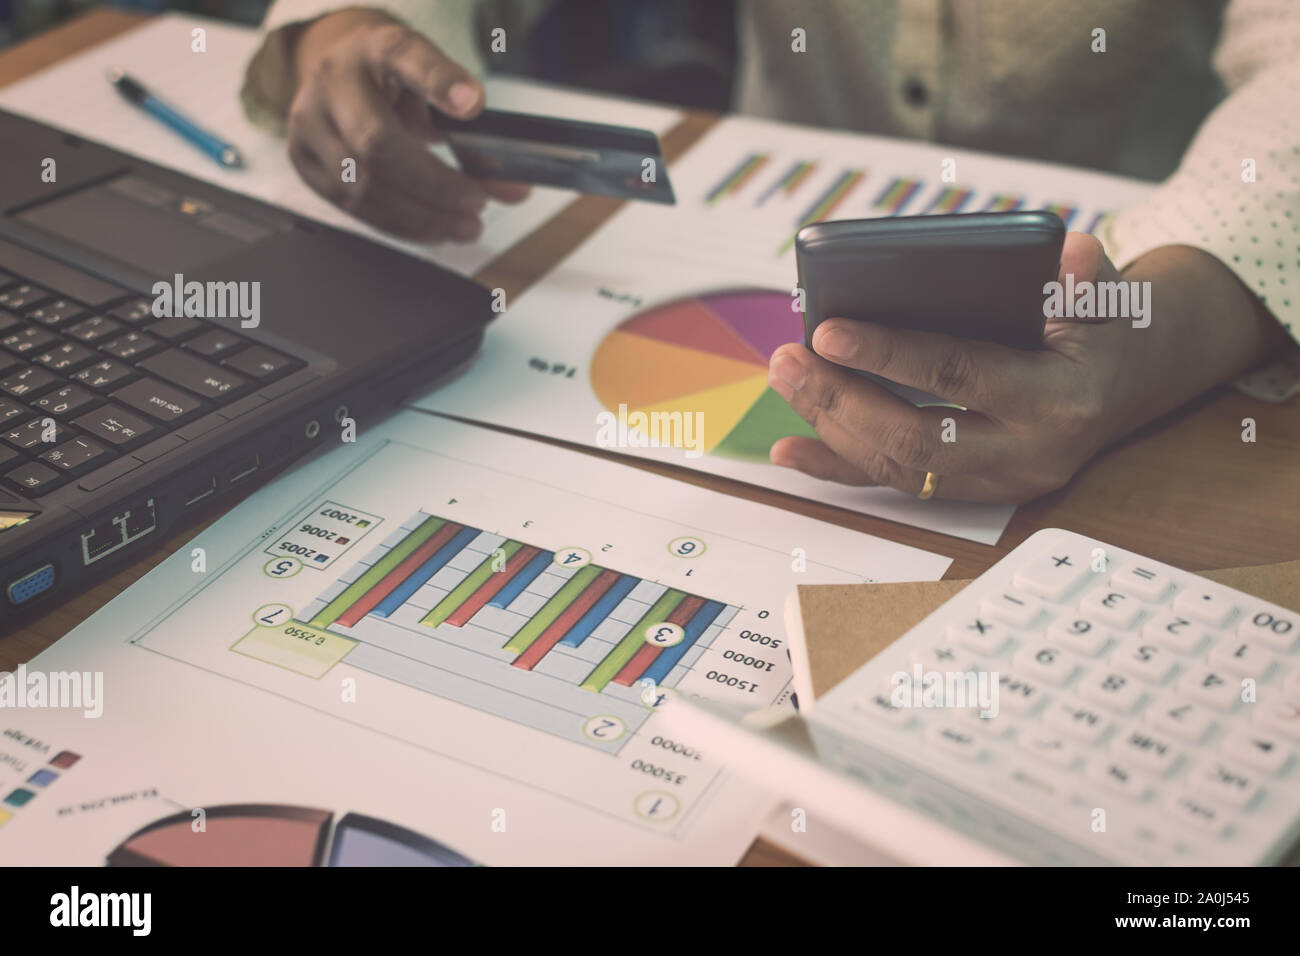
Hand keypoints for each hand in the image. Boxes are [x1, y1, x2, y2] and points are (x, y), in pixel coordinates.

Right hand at [285, 9, 529, 240]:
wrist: (341, 76)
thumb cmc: (394, 81)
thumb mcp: (436, 88)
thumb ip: (476, 131)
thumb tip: (515, 187)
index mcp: (374, 48)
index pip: (405, 57)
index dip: (439, 82)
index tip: (472, 103)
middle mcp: (332, 81)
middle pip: (377, 143)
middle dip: (433, 185)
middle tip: (476, 203)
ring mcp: (309, 122)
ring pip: (361, 186)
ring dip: (421, 216)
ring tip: (465, 226)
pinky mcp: (303, 161)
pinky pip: (352, 207)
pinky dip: (399, 225)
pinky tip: (433, 229)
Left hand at [766, 233, 1288, 502]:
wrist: (1137, 379)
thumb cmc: (1107, 326)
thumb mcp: (1111, 295)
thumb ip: (1086, 278)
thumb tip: (1068, 252)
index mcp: (1058, 400)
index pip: (960, 376)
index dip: (890, 355)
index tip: (827, 331)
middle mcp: (1026, 454)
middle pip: (914, 437)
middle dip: (841, 398)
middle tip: (786, 358)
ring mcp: (997, 481)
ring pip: (897, 466)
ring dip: (831, 425)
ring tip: (784, 377)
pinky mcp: (972, 489)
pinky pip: (895, 484)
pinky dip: (839, 466)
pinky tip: (789, 449)